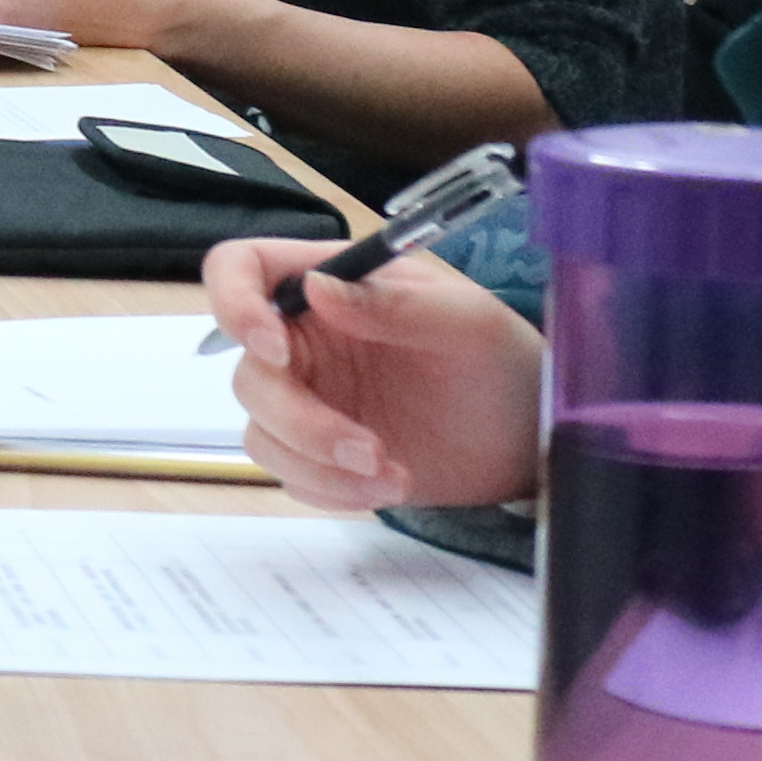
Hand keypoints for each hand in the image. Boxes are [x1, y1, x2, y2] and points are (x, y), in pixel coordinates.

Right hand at [199, 235, 545, 508]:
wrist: (527, 437)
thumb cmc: (501, 360)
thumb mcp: (464, 321)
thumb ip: (391, 304)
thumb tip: (315, 288)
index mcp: (328, 284)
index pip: (240, 269)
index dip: (234, 303)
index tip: (273, 349)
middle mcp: (304, 339)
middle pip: (249, 374)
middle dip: (299, 421)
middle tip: (366, 450)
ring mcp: (309, 398)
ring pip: (261, 433)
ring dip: (318, 463)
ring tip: (391, 477)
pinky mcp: (318, 455)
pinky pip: (290, 475)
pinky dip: (331, 491)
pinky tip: (390, 486)